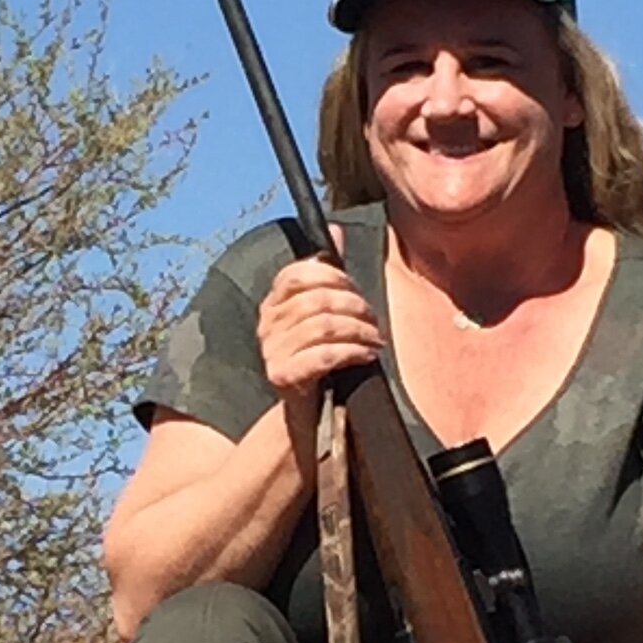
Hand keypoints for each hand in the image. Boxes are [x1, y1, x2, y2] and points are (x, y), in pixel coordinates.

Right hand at [257, 251, 381, 411]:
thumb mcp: (320, 312)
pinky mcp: (282, 376)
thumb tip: (336, 229)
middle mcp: (267, 324)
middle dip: (354, 307)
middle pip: (317, 300)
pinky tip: (366, 355)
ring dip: (358, 331)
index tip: (355, 290)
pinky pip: (323, 355)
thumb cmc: (316, 356)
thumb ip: (327, 273)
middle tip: (373, 320)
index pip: (298, 273)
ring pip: (323, 326)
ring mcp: (272, 351)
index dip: (333, 277)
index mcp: (273, 303)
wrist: (306, 413)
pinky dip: (351, 352)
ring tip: (375, 340)